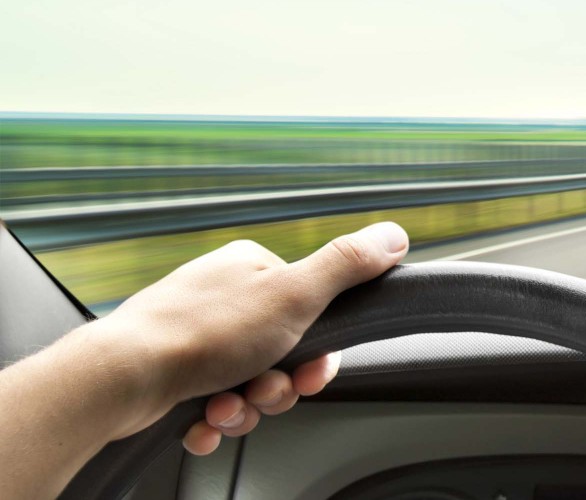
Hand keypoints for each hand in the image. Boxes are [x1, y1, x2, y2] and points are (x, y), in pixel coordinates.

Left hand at [87, 222, 408, 453]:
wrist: (124, 378)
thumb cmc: (203, 333)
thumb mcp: (295, 294)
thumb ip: (346, 266)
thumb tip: (394, 235)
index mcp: (252, 268)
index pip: (313, 312)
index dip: (318, 353)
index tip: (310, 372)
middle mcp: (223, 296)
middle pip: (283, 353)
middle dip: (278, 386)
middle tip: (262, 391)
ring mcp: (196, 334)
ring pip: (249, 383)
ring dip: (245, 407)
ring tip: (224, 407)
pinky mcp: (173, 371)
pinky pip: (212, 402)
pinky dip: (212, 418)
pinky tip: (203, 419)